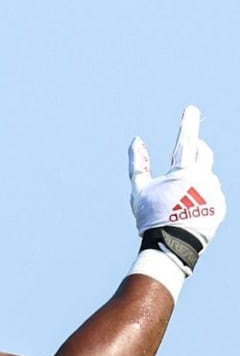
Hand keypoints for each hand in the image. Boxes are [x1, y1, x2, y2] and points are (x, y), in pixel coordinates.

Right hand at [129, 106, 225, 273]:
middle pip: (204, 153)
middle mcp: (204, 178)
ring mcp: (214, 192)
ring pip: (207, 176)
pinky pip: (211, 194)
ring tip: (178, 195)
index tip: (191, 109)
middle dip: (195, 149)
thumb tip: (137, 141)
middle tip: (186, 151)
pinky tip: (187, 208)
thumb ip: (138, 163)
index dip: (188, 123)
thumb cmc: (151, 215)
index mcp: (184, 170)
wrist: (172, 246)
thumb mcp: (139, 188)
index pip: (187, 140)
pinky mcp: (220, 207)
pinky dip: (200, 195)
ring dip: (195, 177)